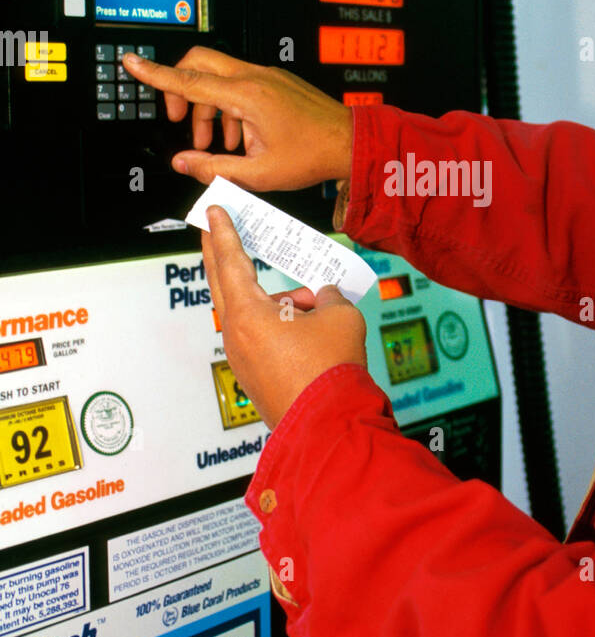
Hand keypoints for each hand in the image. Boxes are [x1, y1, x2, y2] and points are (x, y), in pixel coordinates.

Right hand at [122, 46, 352, 191]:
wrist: (350, 142)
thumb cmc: (314, 154)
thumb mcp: (259, 172)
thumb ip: (214, 168)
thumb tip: (183, 162)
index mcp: (247, 96)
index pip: (188, 80)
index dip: (154, 73)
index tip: (130, 62)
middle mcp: (255, 78)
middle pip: (199, 64)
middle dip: (180, 90)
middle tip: (180, 120)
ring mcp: (267, 76)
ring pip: (219, 77)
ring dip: (208, 107)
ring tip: (218, 145)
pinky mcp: (275, 81)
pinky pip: (239, 83)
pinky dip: (228, 106)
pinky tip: (239, 138)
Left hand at [202, 206, 366, 428]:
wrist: (329, 425)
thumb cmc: (329, 370)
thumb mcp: (341, 316)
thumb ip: (330, 297)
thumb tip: (323, 298)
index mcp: (248, 314)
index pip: (230, 261)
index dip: (223, 232)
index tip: (212, 212)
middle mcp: (237, 336)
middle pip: (223, 284)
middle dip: (223, 255)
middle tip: (216, 231)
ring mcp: (243, 359)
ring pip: (254, 314)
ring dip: (280, 302)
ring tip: (318, 308)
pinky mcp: (255, 378)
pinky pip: (263, 338)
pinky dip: (282, 326)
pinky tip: (314, 332)